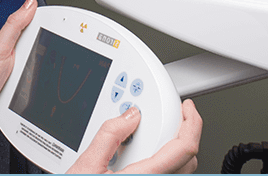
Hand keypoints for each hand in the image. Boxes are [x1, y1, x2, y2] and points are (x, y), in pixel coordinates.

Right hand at [68, 99, 201, 173]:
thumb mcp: (86, 165)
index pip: (183, 148)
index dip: (191, 124)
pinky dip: (165, 161)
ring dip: (175, 148)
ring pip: (180, 170)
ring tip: (156, 132)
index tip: (187, 108)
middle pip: (188, 159)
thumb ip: (109, 136)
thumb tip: (130, 116)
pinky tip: (146, 153)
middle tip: (173, 115)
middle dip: (185, 133)